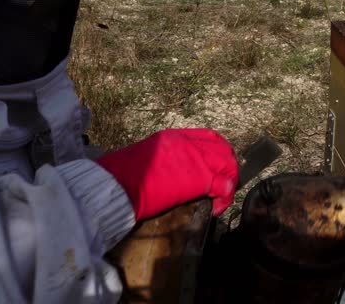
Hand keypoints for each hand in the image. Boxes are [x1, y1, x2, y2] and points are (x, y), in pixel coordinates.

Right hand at [98, 129, 238, 219]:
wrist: (115, 185)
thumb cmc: (120, 175)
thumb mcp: (147, 156)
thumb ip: (166, 159)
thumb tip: (172, 171)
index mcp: (174, 136)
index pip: (209, 137)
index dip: (218, 151)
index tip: (218, 165)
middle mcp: (189, 144)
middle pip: (223, 150)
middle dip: (228, 167)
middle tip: (224, 184)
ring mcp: (196, 160)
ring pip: (228, 166)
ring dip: (230, 183)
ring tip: (222, 199)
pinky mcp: (200, 179)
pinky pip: (224, 187)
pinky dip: (225, 199)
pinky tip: (217, 208)